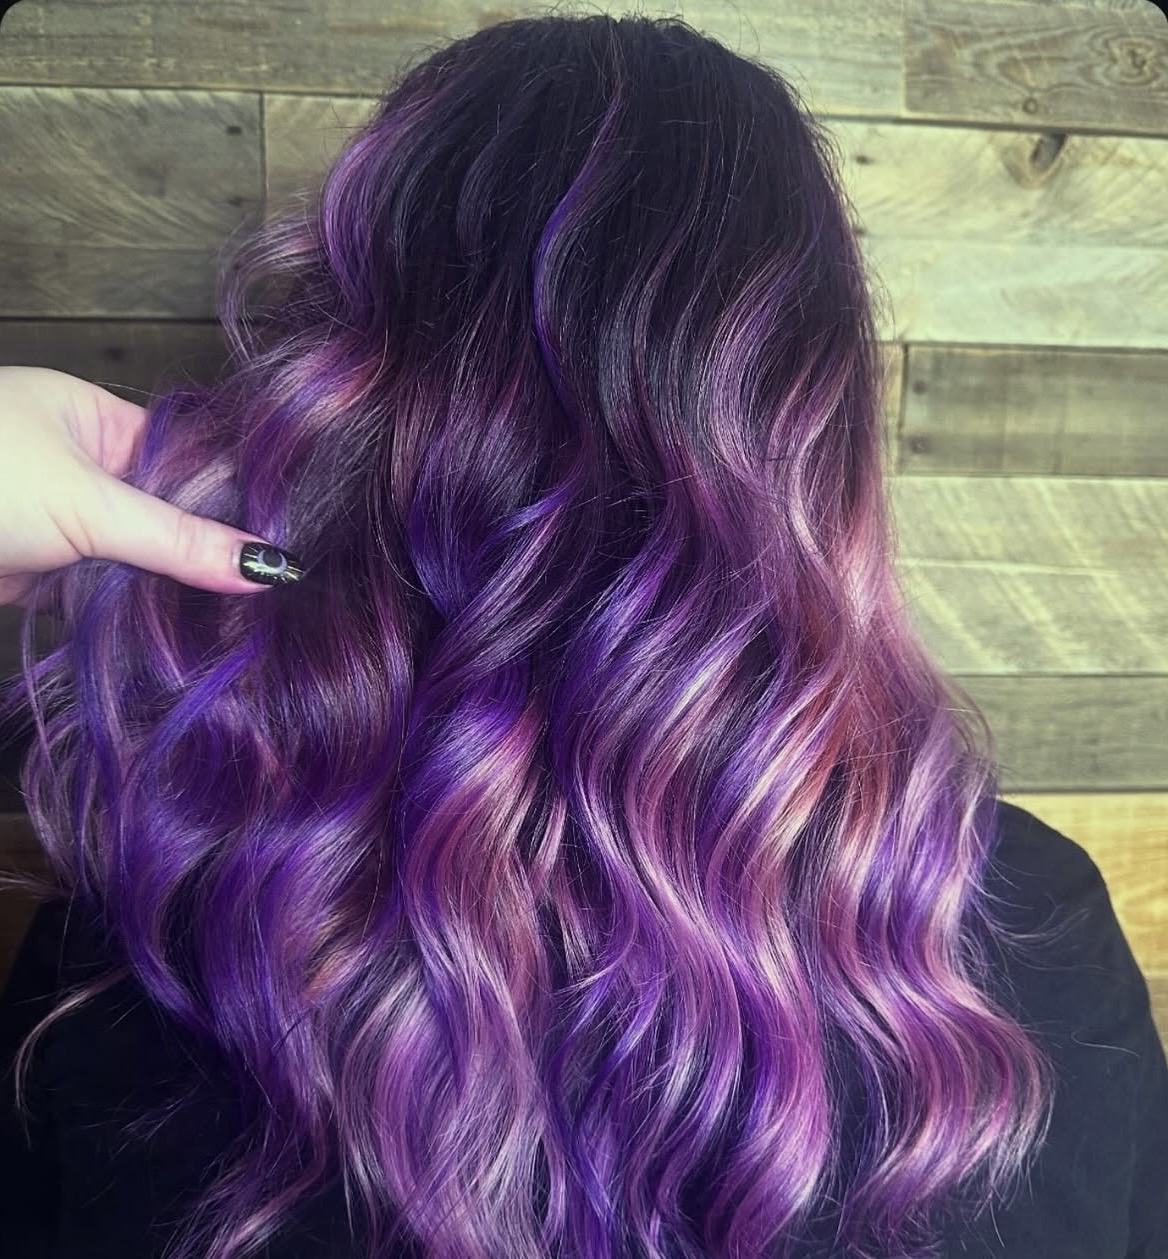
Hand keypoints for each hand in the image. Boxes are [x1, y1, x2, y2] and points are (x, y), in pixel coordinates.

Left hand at [0, 365, 303, 608]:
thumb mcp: (88, 506)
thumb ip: (178, 540)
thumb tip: (267, 565)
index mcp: (95, 418)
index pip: (189, 456)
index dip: (235, 496)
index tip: (284, 542)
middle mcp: (82, 463)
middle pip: (167, 510)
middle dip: (206, 550)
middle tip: (270, 592)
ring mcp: (60, 519)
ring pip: (137, 554)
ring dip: (169, 585)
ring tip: (242, 618)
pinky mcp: (43, 570)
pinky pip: (105, 588)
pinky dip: (132, 609)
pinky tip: (181, 631)